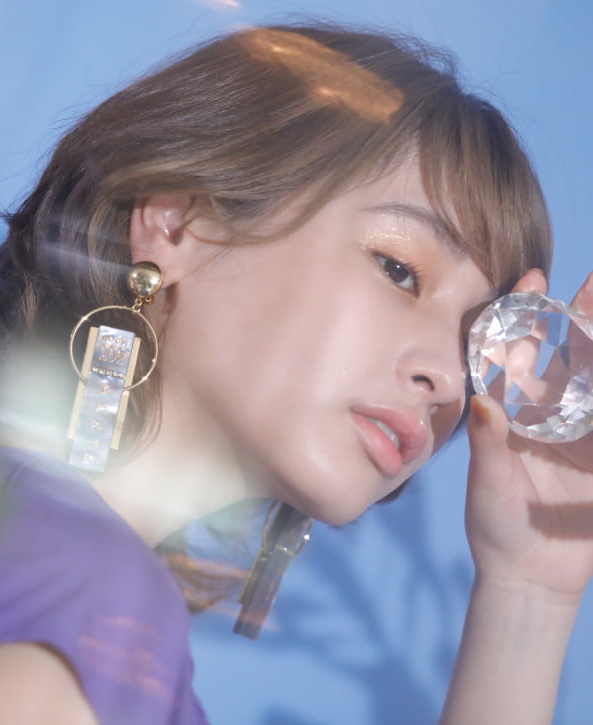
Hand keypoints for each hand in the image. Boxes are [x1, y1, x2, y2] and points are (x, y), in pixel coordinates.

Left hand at [465, 269, 592, 603]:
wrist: (532, 575)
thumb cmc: (496, 527)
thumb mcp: (489, 484)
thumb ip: (488, 444)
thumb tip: (482, 402)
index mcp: (509, 412)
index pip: (516, 354)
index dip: (523, 316)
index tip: (531, 277)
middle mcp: (545, 414)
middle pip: (566, 356)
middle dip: (578, 317)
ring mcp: (579, 433)